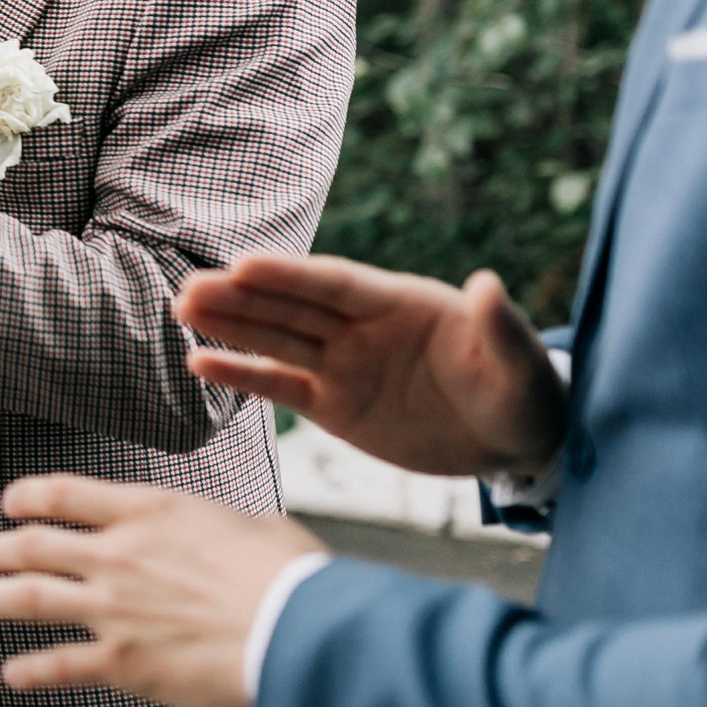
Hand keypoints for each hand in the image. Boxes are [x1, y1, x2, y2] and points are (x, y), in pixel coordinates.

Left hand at [0, 474, 323, 706]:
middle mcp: (119, 554)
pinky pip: (58, 665)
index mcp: (150, 511)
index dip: (27, 497)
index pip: (65, 494)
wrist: (298, 634)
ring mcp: (112, 609)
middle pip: (32, 545)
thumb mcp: (262, 528)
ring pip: (26, 598)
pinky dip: (28, 671)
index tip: (10, 503)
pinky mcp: (120, 663)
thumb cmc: (292, 581)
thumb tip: (247, 532)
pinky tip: (12, 674)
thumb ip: (234, 528)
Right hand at [174, 254, 566, 477]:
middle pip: (292, 307)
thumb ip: (500, 326)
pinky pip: (280, 387)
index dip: (290, 275)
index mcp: (399, 302)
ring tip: (181, 310)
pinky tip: (200, 364)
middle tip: (190, 287)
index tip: (244, 265)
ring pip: (276, 340)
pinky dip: (242, 376)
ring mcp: (343, 364)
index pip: (334, 284)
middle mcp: (361, 327)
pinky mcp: (334, 405)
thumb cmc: (524, 392)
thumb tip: (489, 284)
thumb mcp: (519, 363)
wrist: (516, 442)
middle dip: (241, 297)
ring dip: (229, 326)